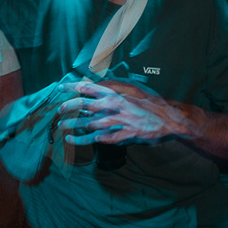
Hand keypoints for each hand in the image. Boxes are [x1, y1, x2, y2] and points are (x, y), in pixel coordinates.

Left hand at [57, 79, 175, 145]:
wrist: (168, 120)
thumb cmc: (148, 107)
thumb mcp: (131, 95)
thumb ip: (113, 94)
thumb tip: (97, 92)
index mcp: (116, 94)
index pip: (89, 87)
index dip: (72, 87)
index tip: (60, 88)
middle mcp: (115, 105)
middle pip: (86, 105)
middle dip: (69, 107)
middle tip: (59, 111)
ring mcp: (120, 120)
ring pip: (92, 124)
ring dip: (76, 127)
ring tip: (63, 130)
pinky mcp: (126, 134)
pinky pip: (105, 138)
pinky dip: (93, 140)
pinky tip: (82, 141)